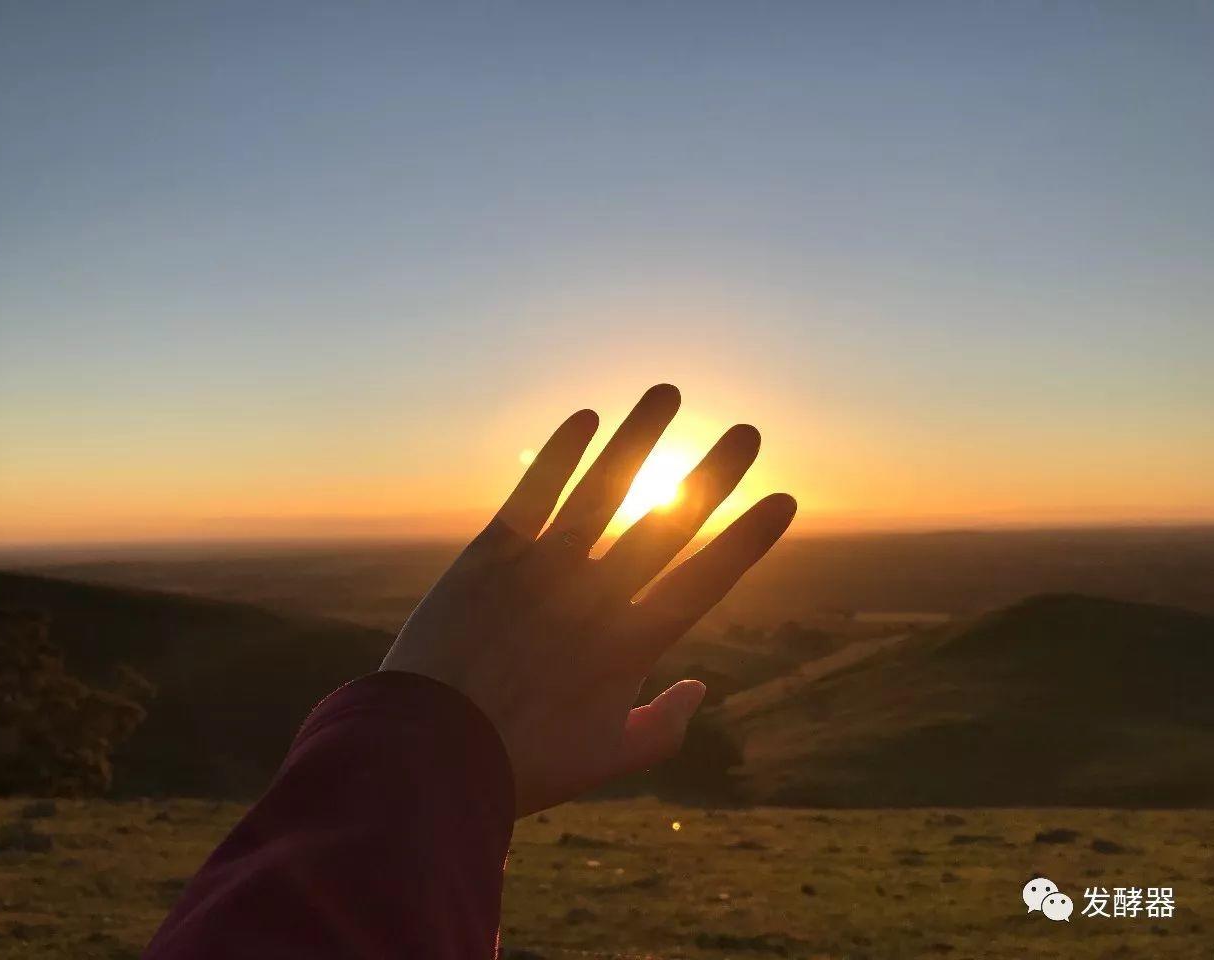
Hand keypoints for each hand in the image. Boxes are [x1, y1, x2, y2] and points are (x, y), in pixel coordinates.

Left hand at [380, 384, 795, 815]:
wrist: (430, 753)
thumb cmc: (522, 764)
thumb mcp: (607, 759)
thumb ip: (664, 725)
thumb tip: (701, 684)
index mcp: (632, 643)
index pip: (706, 579)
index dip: (749, 538)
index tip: (784, 499)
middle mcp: (597, 594)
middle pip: (667, 522)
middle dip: (713, 475)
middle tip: (749, 433)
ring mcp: (544, 568)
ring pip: (603, 490)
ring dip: (639, 439)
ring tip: (668, 393)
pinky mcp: (491, 555)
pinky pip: (533, 493)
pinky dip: (560, 454)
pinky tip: (587, 418)